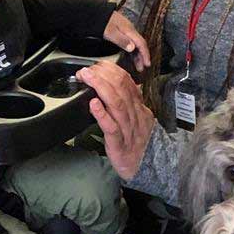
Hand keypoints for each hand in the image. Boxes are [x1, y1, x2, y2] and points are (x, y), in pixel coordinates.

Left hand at [77, 59, 155, 180]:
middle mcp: (134, 115)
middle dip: (104, 76)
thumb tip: (122, 85)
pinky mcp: (119, 144)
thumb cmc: (138, 143)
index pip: (128, 83)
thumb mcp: (137, 119)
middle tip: (88, 69)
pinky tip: (93, 104)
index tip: (99, 65)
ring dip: (101, 88)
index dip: (113, 71)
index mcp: (138, 108)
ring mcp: (127, 129)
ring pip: (117, 104)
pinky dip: (102, 114)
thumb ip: (130, 102)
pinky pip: (111, 127)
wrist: (146, 167)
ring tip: (88, 78)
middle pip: (121, 90)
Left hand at [103, 7, 150, 70]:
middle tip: (141, 68)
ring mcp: (125, 31)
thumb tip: (132, 48)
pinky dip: (132, 51)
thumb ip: (121, 40)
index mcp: (128, 30)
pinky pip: (130, 43)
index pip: (141, 43)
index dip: (145, 54)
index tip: (147, 64)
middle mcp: (129, 30)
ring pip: (135, 45)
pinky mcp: (121, 32)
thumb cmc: (102, 21)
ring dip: (137, 55)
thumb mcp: (110, 32)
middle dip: (142, 57)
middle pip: (139, 45)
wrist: (95, 13)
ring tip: (137, 65)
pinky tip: (130, 56)